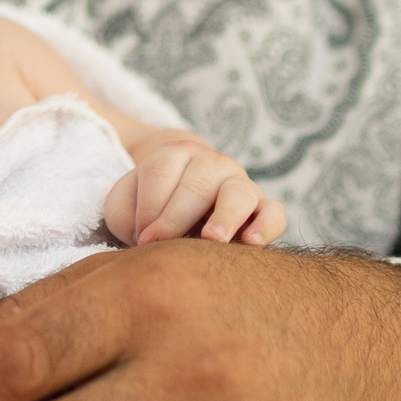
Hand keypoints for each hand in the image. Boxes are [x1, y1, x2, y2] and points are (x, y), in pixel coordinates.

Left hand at [103, 138, 287, 245]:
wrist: (181, 200)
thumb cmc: (149, 208)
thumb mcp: (125, 205)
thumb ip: (125, 215)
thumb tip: (146, 239)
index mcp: (175, 153)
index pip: (160, 173)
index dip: (148, 208)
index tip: (139, 239)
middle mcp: (212, 163)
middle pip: (197, 185)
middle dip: (175, 219)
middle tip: (160, 246)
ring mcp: (240, 183)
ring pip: (239, 193)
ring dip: (225, 216)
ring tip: (212, 239)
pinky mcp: (262, 208)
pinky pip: (274, 212)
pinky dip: (266, 225)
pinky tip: (252, 243)